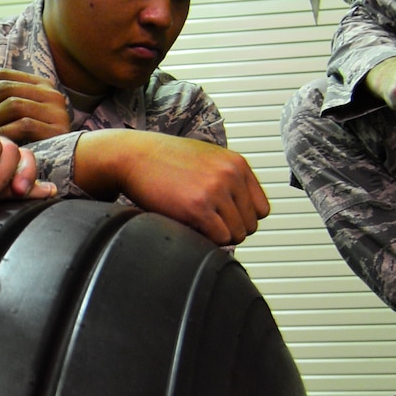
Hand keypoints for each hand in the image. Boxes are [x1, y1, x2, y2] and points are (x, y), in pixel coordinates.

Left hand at [0, 68, 70, 143]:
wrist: (68, 166)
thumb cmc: (31, 141)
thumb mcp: (9, 115)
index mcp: (39, 84)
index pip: (1, 75)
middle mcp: (51, 93)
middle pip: (5, 88)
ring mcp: (57, 110)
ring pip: (13, 104)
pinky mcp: (58, 130)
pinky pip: (24, 125)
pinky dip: (3, 132)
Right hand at [75, 130, 271, 245]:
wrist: (133, 156)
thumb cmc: (166, 160)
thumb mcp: (208, 158)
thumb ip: (229, 178)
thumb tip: (246, 210)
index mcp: (237, 164)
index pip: (262, 208)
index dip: (243, 218)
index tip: (225, 219)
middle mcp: (231, 175)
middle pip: (251, 225)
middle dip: (230, 229)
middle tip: (208, 224)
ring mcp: (215, 191)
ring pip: (237, 234)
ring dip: (218, 236)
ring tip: (198, 225)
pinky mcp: (198, 207)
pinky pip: (219, 238)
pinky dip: (207, 239)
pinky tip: (190, 226)